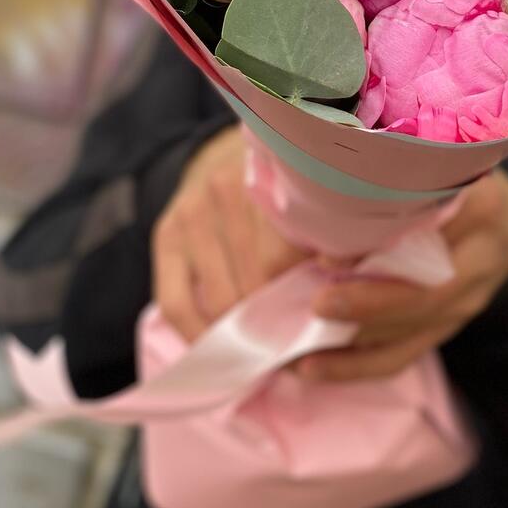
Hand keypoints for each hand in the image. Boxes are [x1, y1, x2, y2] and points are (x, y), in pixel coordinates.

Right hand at [152, 126, 306, 341]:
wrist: (217, 154)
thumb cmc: (274, 184)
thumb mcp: (304, 191)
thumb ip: (326, 227)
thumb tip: (340, 270)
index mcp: (270, 175)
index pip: (289, 252)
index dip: (308, 291)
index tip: (325, 319)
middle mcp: (227, 189)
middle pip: (257, 277)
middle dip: (278, 318)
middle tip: (297, 347)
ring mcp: (192, 212)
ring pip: (221, 295)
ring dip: (243, 331)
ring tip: (264, 352)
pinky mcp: (166, 234)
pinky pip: (176, 302)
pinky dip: (198, 334)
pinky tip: (217, 348)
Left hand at [299, 170, 507, 381]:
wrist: (499, 217)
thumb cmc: (448, 177)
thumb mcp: (433, 164)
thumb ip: (393, 179)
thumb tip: (310, 197)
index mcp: (481, 203)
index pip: (433, 227)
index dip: (381, 241)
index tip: (327, 252)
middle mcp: (483, 254)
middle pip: (429, 291)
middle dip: (369, 303)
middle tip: (318, 304)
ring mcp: (472, 296)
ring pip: (415, 328)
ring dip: (356, 343)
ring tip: (301, 347)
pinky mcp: (452, 323)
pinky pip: (406, 353)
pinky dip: (358, 365)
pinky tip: (313, 368)